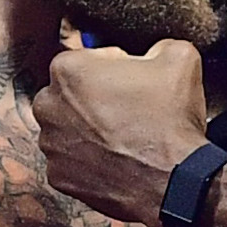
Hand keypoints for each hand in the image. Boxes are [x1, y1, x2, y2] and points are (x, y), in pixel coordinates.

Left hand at [35, 36, 211, 224]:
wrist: (175, 182)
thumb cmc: (171, 119)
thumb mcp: (179, 58)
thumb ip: (158, 45)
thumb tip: (153, 51)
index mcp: (66, 69)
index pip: (88, 58)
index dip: (116, 68)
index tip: (134, 81)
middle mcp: (47, 106)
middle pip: (71, 93)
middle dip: (95, 98)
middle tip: (129, 109)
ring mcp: (51, 146)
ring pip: (68, 128)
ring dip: (90, 129)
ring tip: (125, 137)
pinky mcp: (58, 177)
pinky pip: (72, 161)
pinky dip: (90, 160)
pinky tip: (116, 160)